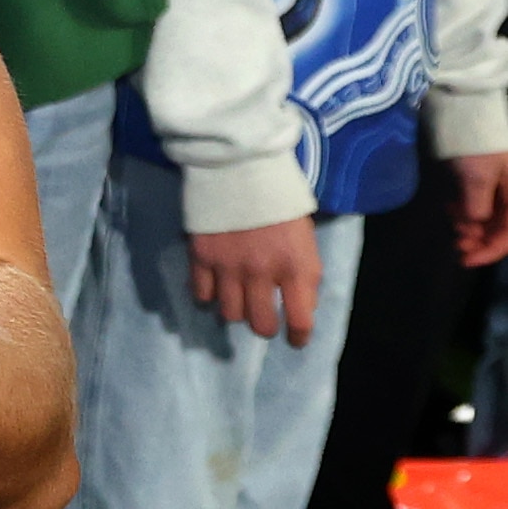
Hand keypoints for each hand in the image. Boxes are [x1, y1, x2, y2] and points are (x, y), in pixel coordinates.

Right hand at [186, 215, 328, 343]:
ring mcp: (229, 267)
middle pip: (260, 324)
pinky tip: (215, 286)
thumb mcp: (306, 239)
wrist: (241, 169)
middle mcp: (262, 274)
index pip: (300, 321)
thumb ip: (304, 274)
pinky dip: (209, 295)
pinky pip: (202, 294)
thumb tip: (299, 305)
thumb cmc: (281, 203)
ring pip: (230, 313)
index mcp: (297, 268)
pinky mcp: (202, 257)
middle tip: (263, 318)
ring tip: (238, 298)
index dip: (298, 337)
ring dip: (236, 310)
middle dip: (264, 327)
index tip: (295, 340)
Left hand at [455, 151, 507, 266]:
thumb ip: (478, 206)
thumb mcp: (477, 176)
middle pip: (500, 225)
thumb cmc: (476, 142)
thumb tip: (476, 224)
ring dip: (470, 224)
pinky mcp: (485, 174)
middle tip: (455, 242)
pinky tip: (451, 209)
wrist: (465, 106)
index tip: (465, 260)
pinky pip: (479, 200)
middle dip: (478, 237)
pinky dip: (466, 208)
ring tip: (452, 223)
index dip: (490, 250)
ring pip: (488, 214)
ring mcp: (501, 182)